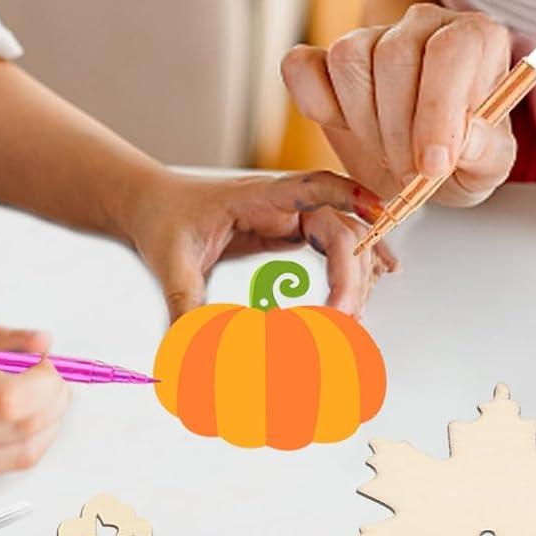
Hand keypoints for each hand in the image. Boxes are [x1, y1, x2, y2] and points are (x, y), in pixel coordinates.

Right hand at [0, 316, 69, 484]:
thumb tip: (45, 343)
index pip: (10, 400)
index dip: (44, 380)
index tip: (47, 358)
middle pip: (23, 427)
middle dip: (54, 398)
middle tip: (53, 372)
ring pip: (21, 452)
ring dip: (48, 421)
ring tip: (44, 391)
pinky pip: (1, 466)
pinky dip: (25, 440)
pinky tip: (23, 414)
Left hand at [126, 170, 397, 321]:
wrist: (153, 205)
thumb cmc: (164, 219)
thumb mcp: (171, 261)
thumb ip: (183, 304)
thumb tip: (190, 349)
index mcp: (257, 197)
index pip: (313, 187)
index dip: (351, 196)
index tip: (377, 216)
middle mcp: (283, 203)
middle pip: (339, 228)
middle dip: (351, 274)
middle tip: (343, 320)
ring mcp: (290, 217)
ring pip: (345, 238)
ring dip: (357, 276)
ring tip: (351, 319)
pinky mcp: (290, 233)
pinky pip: (335, 243)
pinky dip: (359, 260)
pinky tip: (383, 273)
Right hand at [281, 4, 516, 206]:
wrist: (421, 159)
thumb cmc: (462, 156)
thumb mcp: (488, 167)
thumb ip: (488, 153)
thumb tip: (465, 138)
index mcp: (476, 37)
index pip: (451, 50)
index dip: (438, 108)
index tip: (433, 165)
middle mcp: (424, 22)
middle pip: (394, 56)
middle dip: (398, 129)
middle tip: (410, 174)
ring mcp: (371, 33)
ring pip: (348, 59)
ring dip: (363, 121)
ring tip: (387, 152)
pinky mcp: (325, 55)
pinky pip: (302, 65)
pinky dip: (314, 103)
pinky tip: (343, 126)